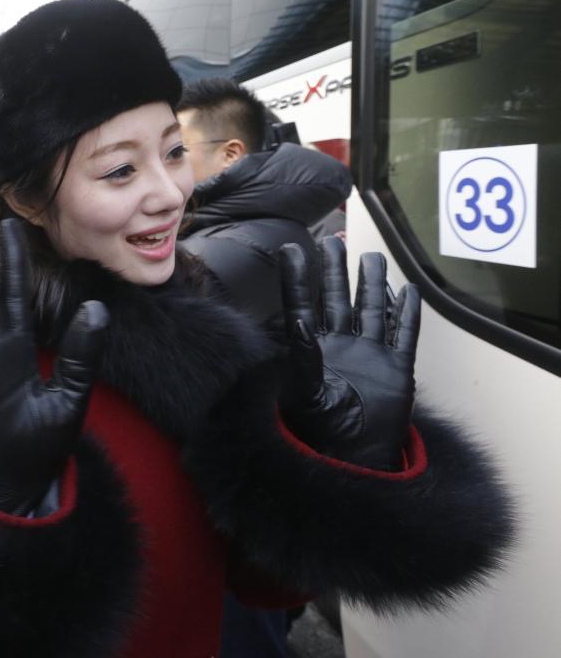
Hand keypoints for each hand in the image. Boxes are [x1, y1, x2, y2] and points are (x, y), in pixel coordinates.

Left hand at [278, 237, 421, 469]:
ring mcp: (370, 357)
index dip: (296, 279)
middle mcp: (340, 348)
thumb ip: (302, 358)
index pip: (302, 305)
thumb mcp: (305, 393)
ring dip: (372, 284)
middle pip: (338, 300)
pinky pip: (404, 336)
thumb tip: (299, 321)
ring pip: (372, 310)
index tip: (290, 249)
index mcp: (312, 351)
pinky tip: (409, 292)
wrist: (354, 460)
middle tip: (332, 241)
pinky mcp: (397, 370)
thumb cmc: (320, 432)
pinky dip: (408, 315)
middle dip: (335, 271)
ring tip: (371, 256)